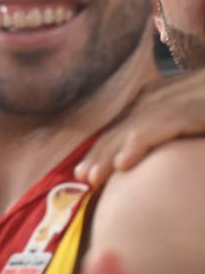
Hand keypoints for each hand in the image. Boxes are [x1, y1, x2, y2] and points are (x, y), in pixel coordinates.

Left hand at [75, 70, 204, 185]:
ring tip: (93, 178)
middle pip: (119, 128)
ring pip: (131, 128)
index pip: (118, 127)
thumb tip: (129, 159)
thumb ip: (159, 132)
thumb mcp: (185, 123)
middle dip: (97, 154)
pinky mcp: (192, 109)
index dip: (98, 151)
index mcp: (153, 97)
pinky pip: (159, 126)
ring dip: (108, 154)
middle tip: (82, 178)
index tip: (82, 174)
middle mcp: (158, 95)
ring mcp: (175, 99)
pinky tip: (122, 164)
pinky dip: (137, 144)